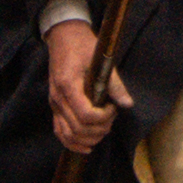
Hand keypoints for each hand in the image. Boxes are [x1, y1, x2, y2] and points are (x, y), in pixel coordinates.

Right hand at [46, 23, 118, 158]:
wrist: (63, 37)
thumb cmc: (82, 45)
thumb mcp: (102, 59)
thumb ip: (114, 83)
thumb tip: (128, 103)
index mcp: (68, 85)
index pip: (86, 115)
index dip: (104, 117)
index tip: (113, 107)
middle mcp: (58, 98)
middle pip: (79, 128)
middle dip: (101, 128)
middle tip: (112, 116)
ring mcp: (54, 104)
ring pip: (68, 135)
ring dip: (89, 138)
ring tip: (103, 128)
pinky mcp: (55, 107)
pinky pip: (60, 132)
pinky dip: (73, 143)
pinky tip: (87, 146)